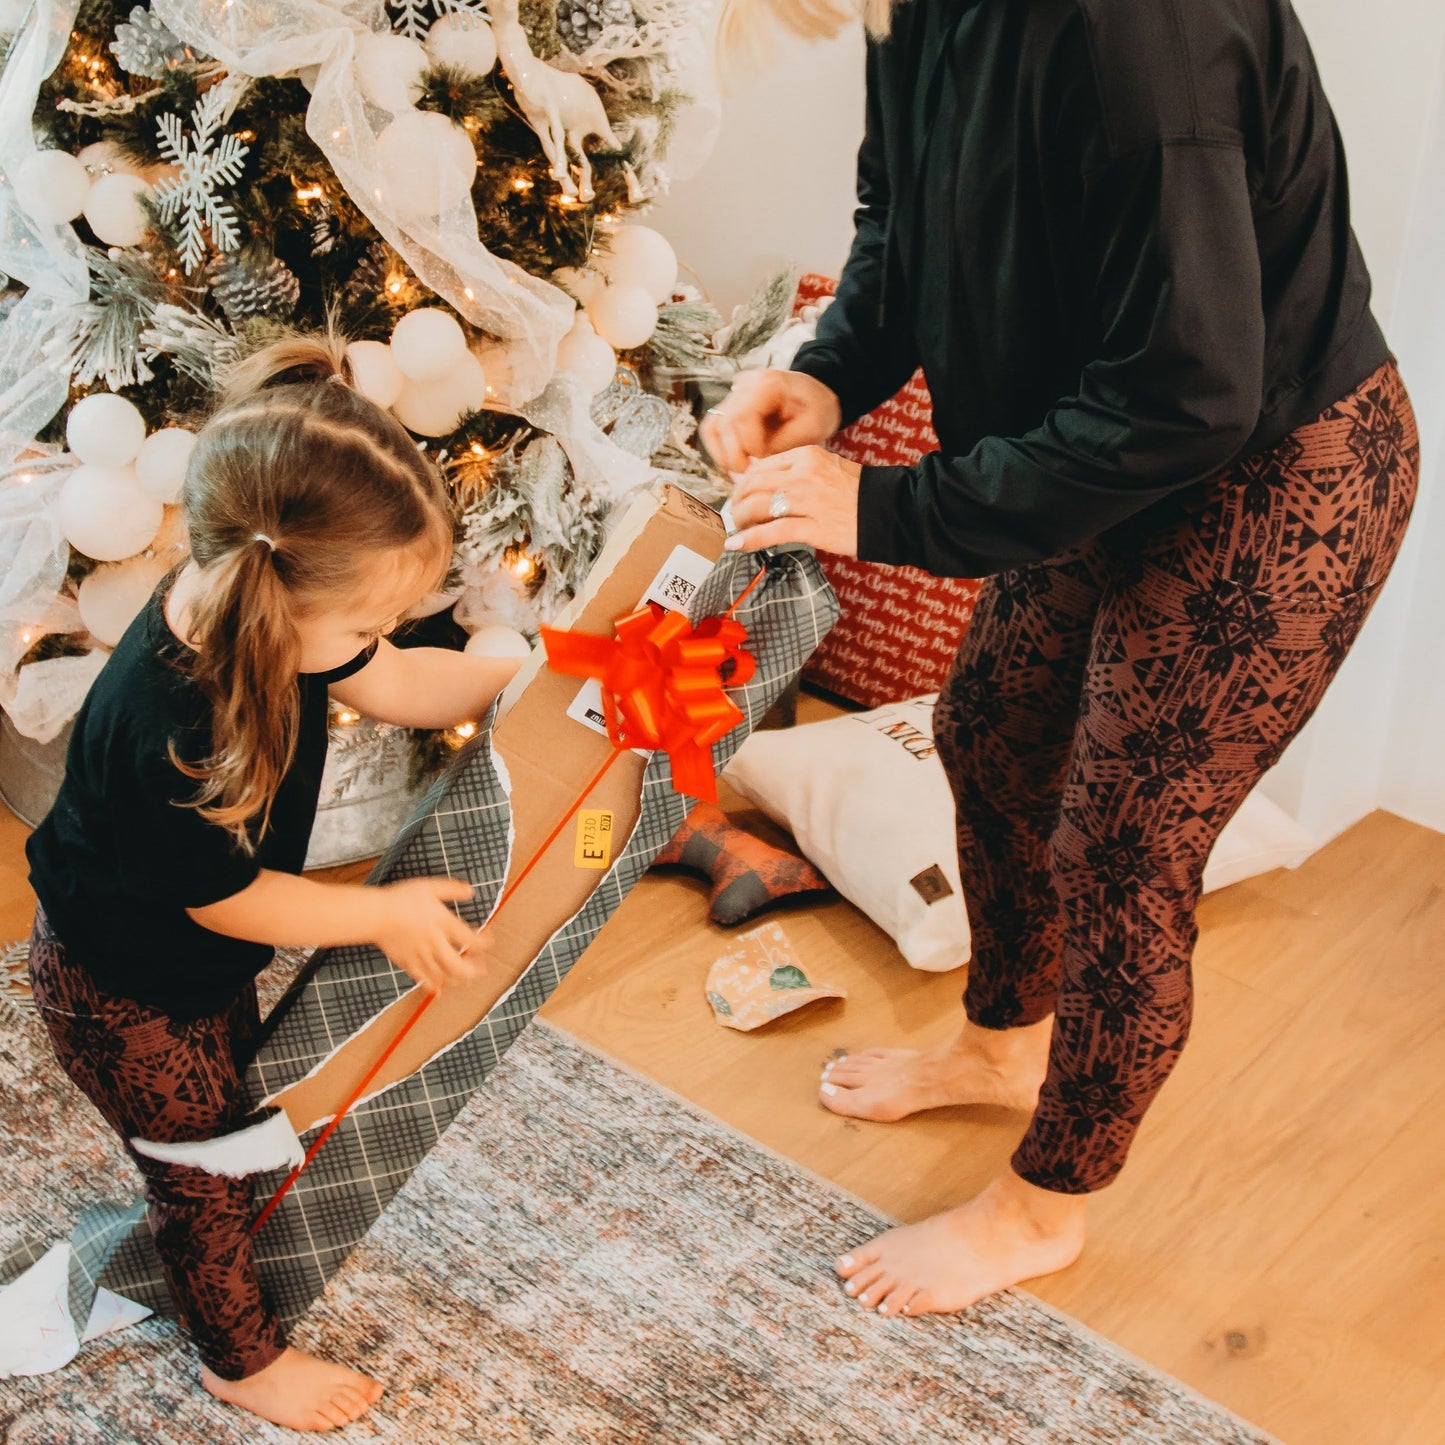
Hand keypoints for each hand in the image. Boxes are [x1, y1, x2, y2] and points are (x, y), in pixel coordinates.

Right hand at [370, 877, 483, 993]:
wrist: (376, 915)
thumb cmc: (402, 898)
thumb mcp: (430, 887)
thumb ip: (451, 889)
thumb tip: (471, 891)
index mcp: (443, 924)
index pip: (471, 938)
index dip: (483, 942)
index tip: (488, 940)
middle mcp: (435, 943)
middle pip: (459, 965)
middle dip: (473, 971)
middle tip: (482, 971)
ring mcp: (421, 955)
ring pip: (443, 975)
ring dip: (456, 980)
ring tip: (465, 980)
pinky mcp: (406, 962)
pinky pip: (421, 979)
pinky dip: (432, 986)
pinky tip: (438, 990)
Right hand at [700, 370, 841, 474]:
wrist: (816, 396)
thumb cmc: (818, 410)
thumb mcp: (811, 428)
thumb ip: (783, 444)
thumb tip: (754, 461)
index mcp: (767, 383)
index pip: (743, 414)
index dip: (748, 442)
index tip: (761, 459)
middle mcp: (745, 385)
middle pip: (724, 421)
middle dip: (732, 452)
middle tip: (745, 473)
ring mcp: (735, 396)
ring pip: (712, 425)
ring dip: (720, 453)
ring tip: (735, 473)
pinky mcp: (730, 409)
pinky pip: (713, 429)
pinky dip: (718, 450)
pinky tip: (730, 466)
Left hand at [723, 446, 861, 556]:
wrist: (892, 511)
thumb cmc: (858, 493)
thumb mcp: (826, 467)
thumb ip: (792, 470)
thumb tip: (754, 473)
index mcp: (807, 455)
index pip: (760, 466)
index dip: (743, 483)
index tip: (739, 496)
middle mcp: (804, 474)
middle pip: (753, 485)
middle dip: (737, 501)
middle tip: (734, 514)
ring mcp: (808, 501)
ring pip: (757, 507)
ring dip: (740, 520)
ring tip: (736, 529)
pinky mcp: (813, 527)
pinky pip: (773, 532)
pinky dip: (750, 539)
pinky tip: (736, 545)